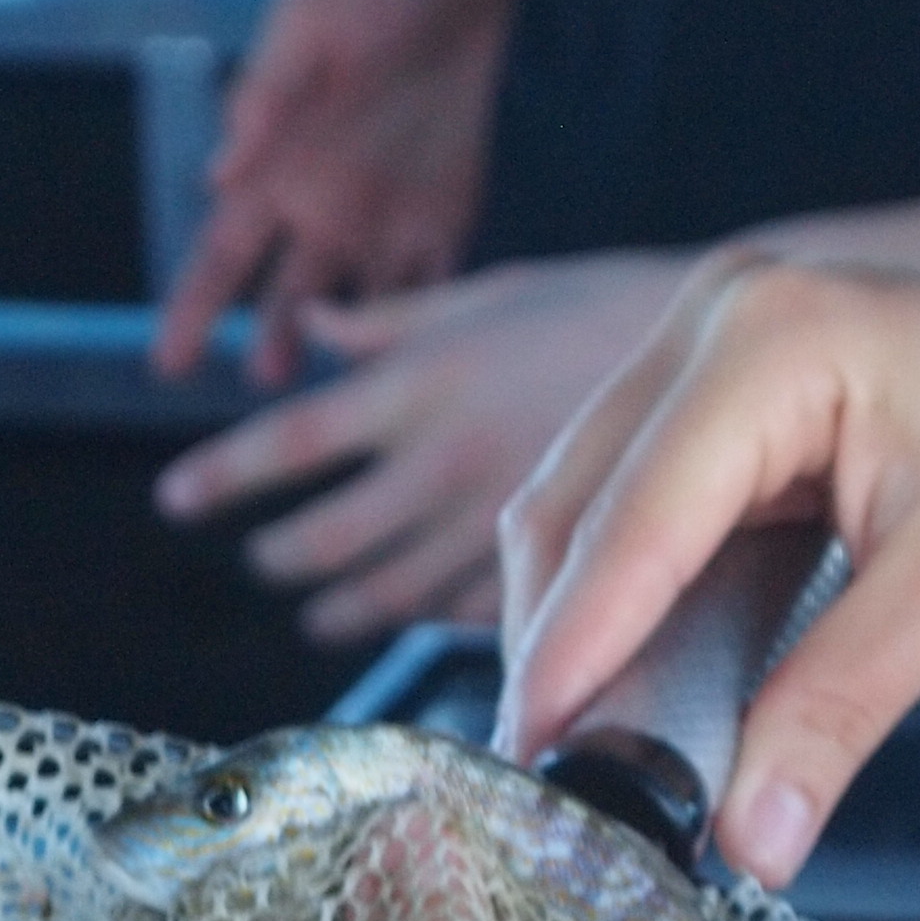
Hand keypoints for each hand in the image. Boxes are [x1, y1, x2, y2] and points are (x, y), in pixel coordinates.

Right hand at [145, 0, 526, 384]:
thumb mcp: (307, 21)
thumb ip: (265, 92)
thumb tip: (213, 173)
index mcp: (275, 171)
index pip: (220, 258)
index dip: (192, 311)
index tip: (168, 362)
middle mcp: (321, 210)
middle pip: (282, 304)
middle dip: (271, 345)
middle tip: (268, 380)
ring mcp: (385, 221)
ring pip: (356, 313)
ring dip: (346, 353)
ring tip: (342, 389)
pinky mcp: (447, 218)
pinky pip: (435, 290)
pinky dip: (426, 327)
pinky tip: (424, 359)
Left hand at [155, 253, 685, 640]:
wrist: (743, 355)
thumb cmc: (614, 308)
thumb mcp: (496, 292)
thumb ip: (396, 319)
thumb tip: (312, 326)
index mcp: (420, 386)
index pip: (291, 441)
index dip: (225, 476)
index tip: (176, 500)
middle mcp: (440, 465)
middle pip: (324, 536)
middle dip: (281, 558)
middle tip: (264, 564)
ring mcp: (491, 531)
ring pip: (386, 594)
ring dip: (342, 611)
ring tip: (320, 616)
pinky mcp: (546, 578)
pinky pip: (460, 622)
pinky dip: (427, 628)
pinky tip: (415, 626)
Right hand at [495, 262, 919, 884]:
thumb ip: (834, 715)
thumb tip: (746, 842)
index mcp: (774, 333)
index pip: (634, 514)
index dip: (575, 646)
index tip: (529, 755)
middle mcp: (731, 317)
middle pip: (582, 501)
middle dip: (562, 640)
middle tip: (549, 776)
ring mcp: (734, 349)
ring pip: (600, 506)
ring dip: (590, 622)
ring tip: (585, 743)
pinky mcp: (753, 402)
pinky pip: (656, 509)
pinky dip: (641, 599)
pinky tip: (642, 684)